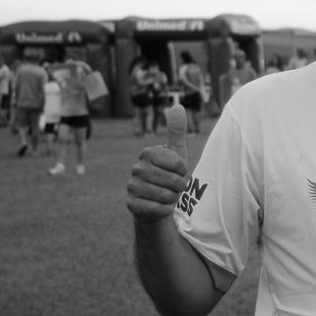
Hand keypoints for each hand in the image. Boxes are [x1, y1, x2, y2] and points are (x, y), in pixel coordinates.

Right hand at [126, 105, 190, 220]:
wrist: (157, 200)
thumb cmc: (168, 174)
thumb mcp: (176, 152)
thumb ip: (176, 130)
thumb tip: (177, 105)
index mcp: (147, 153)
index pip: (178, 164)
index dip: (183, 171)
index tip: (178, 171)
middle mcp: (137, 168)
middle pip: (174, 182)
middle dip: (180, 187)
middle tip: (173, 187)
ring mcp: (132, 187)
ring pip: (166, 196)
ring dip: (173, 199)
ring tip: (167, 195)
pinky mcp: (131, 205)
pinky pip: (157, 209)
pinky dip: (165, 210)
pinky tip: (160, 206)